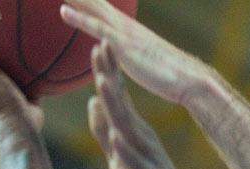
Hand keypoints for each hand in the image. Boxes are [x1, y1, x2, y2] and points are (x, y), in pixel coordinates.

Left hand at [61, 0, 207, 105]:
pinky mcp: (124, 46)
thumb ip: (131, 55)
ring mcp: (123, 33)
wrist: (186, 79)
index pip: (100, 6)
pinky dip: (80, 18)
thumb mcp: (144, 61)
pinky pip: (98, 28)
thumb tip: (126, 57)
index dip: (85, 0)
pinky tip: (63, 11)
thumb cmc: (168, 74)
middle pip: (94, 1)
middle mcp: (123, 24)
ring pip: (92, 7)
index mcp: (126, 27)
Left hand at [89, 42, 193, 168]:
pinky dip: (125, 149)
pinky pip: (136, 162)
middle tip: (101, 46)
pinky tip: (116, 136)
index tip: (98, 44)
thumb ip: (104, 132)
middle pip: (121, 103)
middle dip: (109, 76)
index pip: (118, 97)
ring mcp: (146, 156)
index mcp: (133, 131)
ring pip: (127, 128)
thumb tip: (92, 102)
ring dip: (115, 106)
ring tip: (103, 83)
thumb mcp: (117, 157)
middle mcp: (140, 137)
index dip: (108, 72)